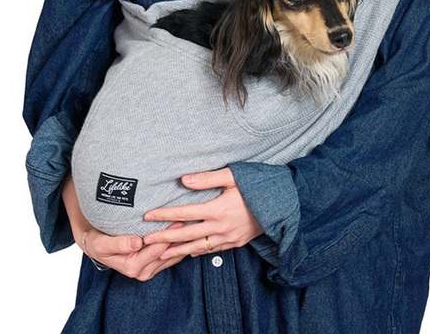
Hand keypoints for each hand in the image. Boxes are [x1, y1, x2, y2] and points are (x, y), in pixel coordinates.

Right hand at [62, 175, 185, 280]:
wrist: (97, 245)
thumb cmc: (98, 242)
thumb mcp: (102, 243)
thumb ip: (119, 243)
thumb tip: (136, 243)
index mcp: (132, 268)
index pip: (156, 251)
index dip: (167, 236)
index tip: (177, 222)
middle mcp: (143, 272)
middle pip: (167, 254)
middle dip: (178, 238)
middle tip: (190, 220)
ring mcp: (150, 269)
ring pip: (171, 256)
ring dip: (181, 242)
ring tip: (192, 225)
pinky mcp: (154, 265)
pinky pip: (171, 256)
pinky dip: (179, 245)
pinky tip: (187, 233)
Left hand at [143, 167, 262, 258]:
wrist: (283, 203)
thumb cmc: (257, 185)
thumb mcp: (233, 176)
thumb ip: (207, 179)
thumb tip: (184, 180)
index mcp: (218, 209)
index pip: (184, 213)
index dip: (164, 215)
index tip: (147, 216)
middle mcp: (221, 227)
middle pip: (187, 234)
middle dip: (164, 237)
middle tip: (145, 240)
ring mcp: (229, 238)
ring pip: (198, 247)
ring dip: (178, 251)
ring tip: (160, 254)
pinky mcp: (236, 243)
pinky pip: (213, 251)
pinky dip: (198, 252)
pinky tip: (189, 253)